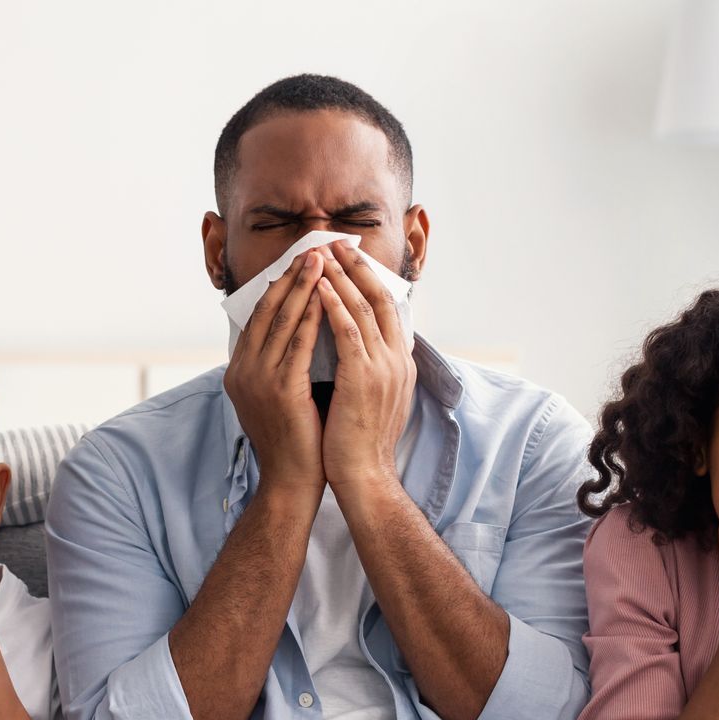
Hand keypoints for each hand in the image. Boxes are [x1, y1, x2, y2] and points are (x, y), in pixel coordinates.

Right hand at [222, 248, 327, 499]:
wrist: (293, 483)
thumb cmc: (296, 441)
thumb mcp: (281, 395)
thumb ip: (282, 364)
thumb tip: (300, 331)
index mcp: (239, 371)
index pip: (259, 317)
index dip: (280, 287)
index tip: (299, 262)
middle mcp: (242, 371)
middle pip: (267, 311)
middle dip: (291, 277)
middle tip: (312, 249)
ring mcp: (257, 380)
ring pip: (281, 321)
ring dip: (303, 287)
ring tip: (321, 260)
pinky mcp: (279, 390)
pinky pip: (297, 343)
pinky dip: (312, 315)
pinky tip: (327, 296)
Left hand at [318, 240, 415, 493]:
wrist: (364, 477)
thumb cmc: (358, 443)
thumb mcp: (371, 398)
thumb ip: (367, 369)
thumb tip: (353, 349)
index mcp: (401, 364)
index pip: (389, 309)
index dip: (370, 280)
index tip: (351, 258)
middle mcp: (398, 360)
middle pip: (381, 299)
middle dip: (358, 267)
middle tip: (336, 242)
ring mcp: (384, 367)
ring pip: (365, 308)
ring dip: (343, 277)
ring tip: (323, 254)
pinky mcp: (364, 377)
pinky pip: (348, 330)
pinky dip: (333, 304)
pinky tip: (317, 287)